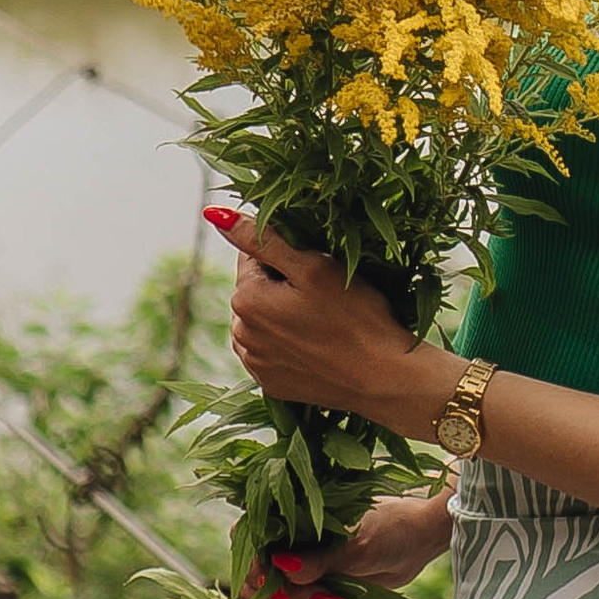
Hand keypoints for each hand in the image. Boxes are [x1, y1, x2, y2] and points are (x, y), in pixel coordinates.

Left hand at [212, 210, 450, 435]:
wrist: (384, 377)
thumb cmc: (355, 314)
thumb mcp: (312, 267)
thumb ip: (263, 239)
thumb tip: (215, 213)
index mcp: (245, 299)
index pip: (254, 257)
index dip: (288, 256)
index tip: (318, 269)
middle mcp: (240, 334)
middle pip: (257, 290)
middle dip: (283, 286)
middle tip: (326, 295)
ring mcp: (255, 364)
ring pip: (263, 321)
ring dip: (283, 315)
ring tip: (324, 322)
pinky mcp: (271, 384)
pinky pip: (271, 351)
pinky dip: (288, 344)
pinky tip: (317, 346)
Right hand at [239, 488, 457, 598]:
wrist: (415, 542)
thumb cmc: (389, 529)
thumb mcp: (358, 545)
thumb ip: (320, 559)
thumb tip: (283, 568)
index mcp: (287, 517)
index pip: (247, 543)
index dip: (256, 569)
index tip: (281, 586)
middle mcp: (282, 542)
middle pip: (250, 580)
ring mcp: (291, 569)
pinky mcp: (303, 591)